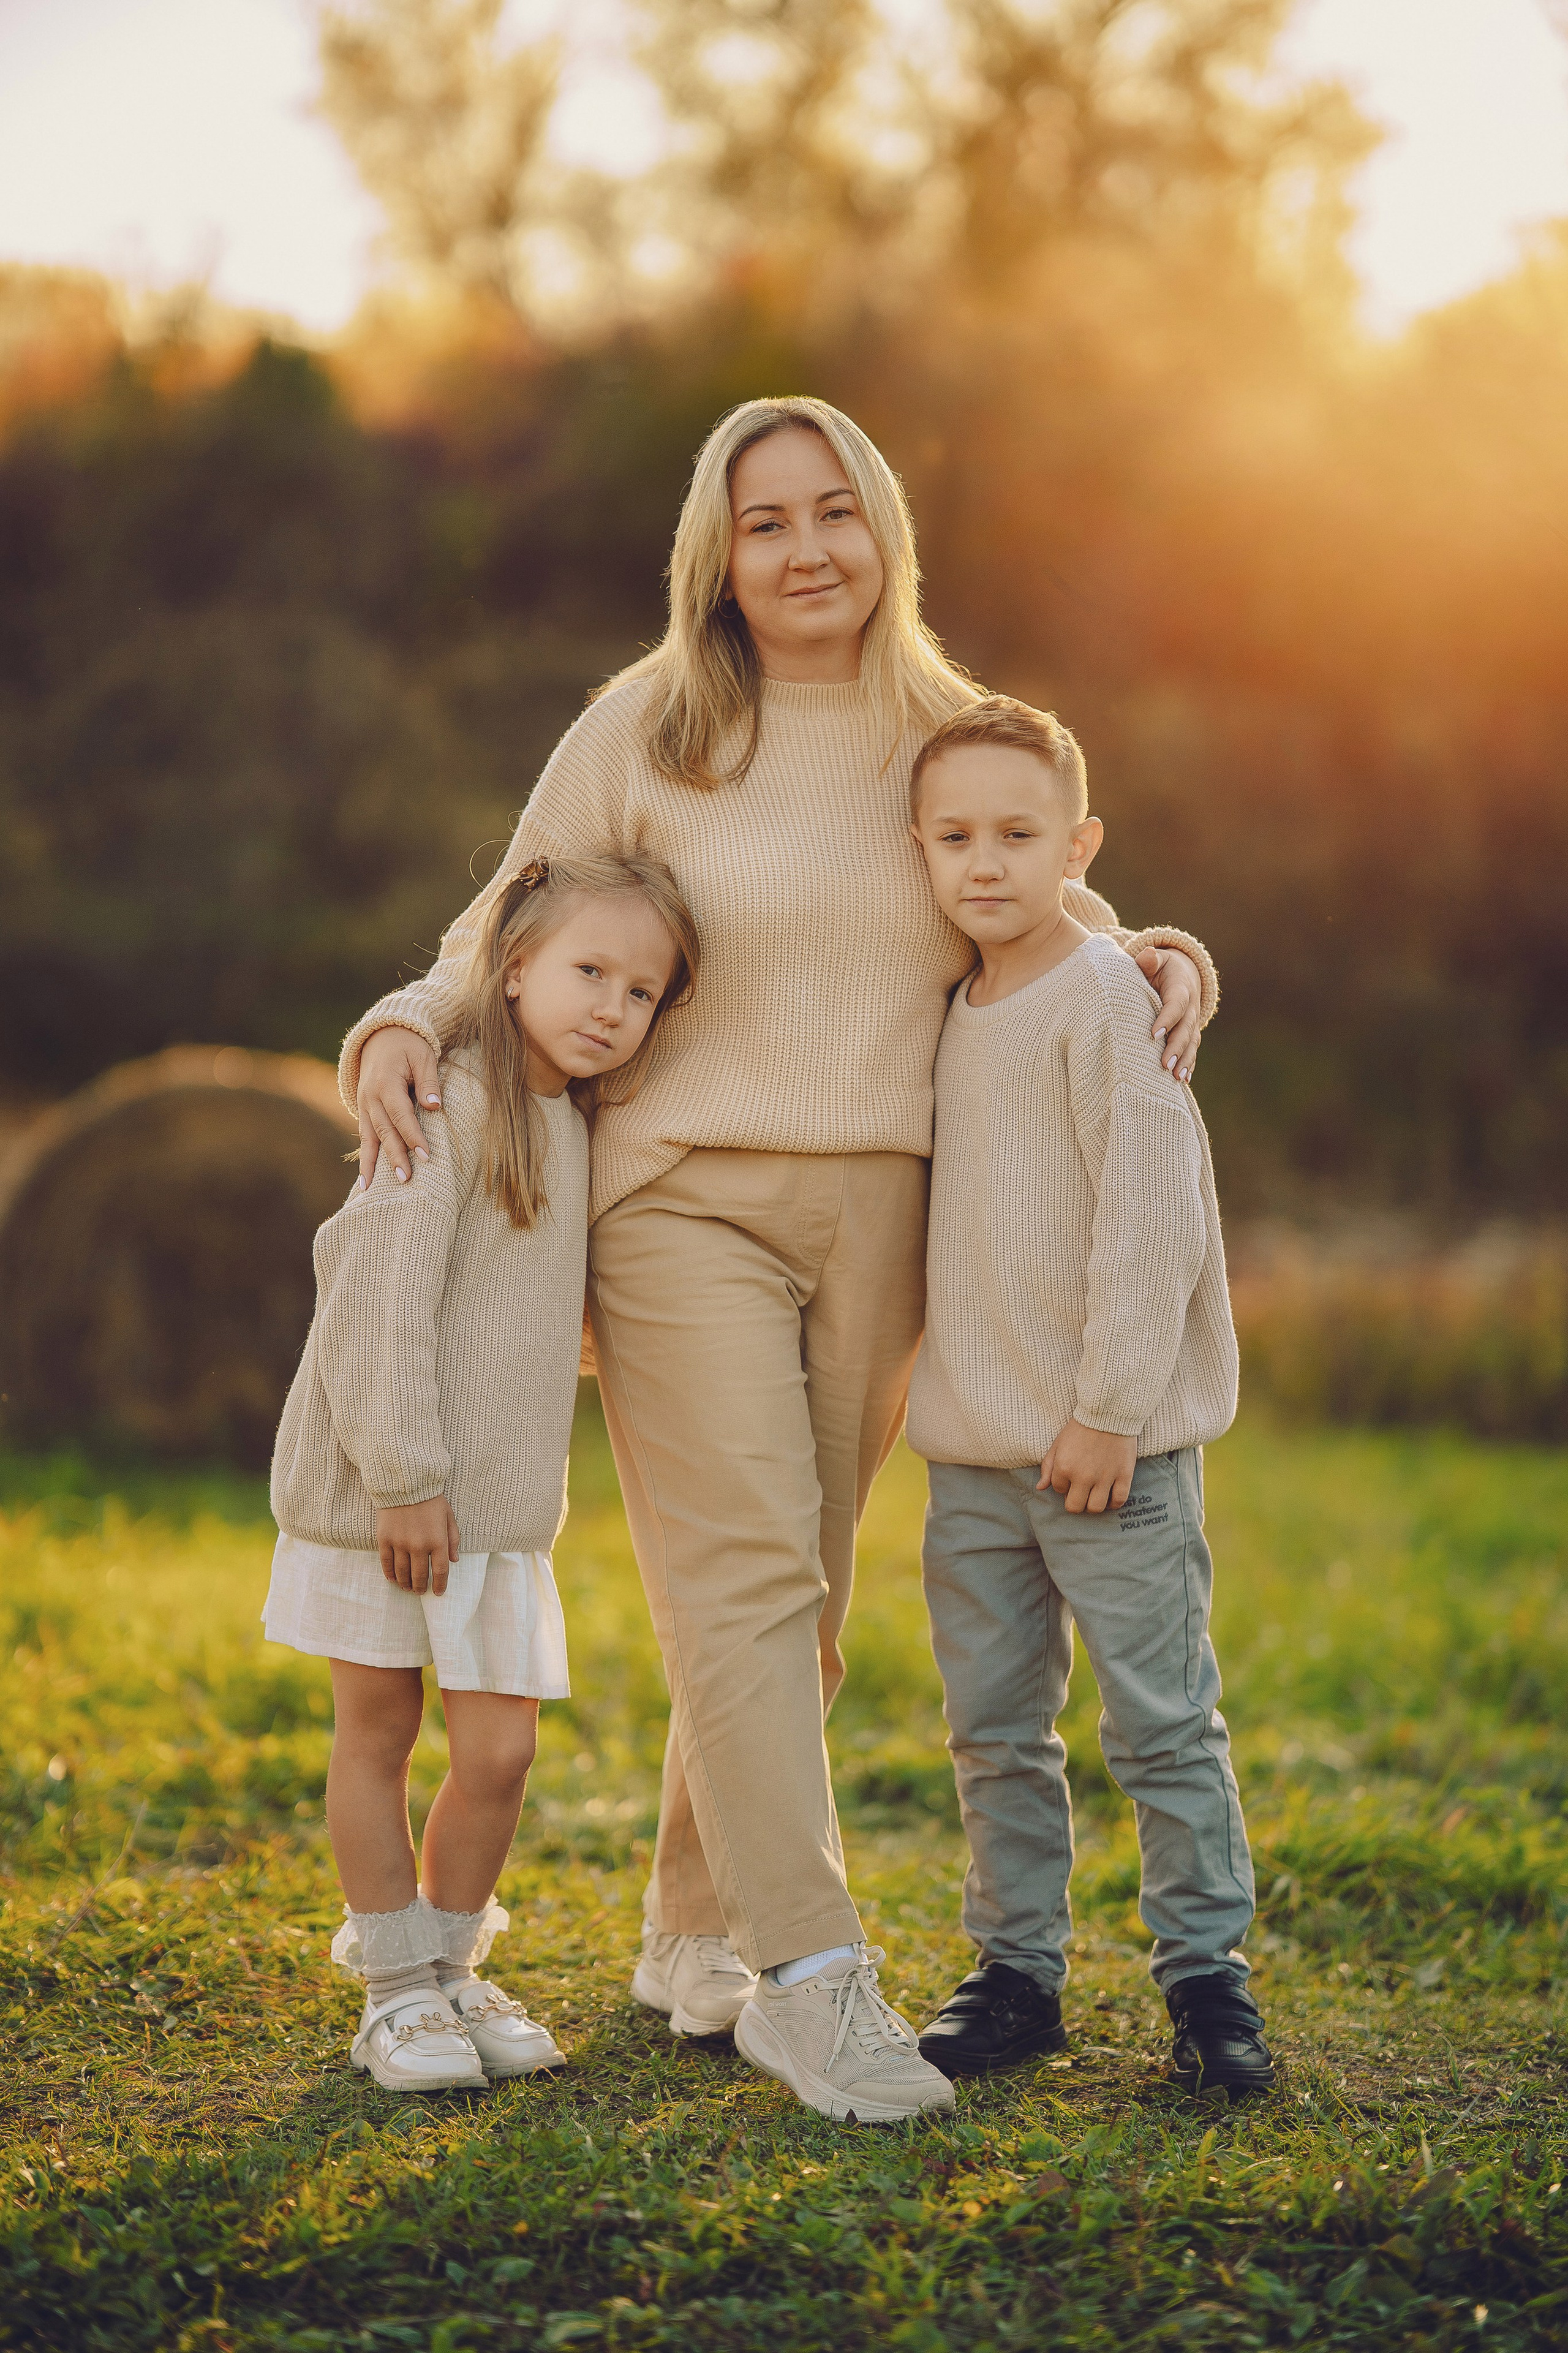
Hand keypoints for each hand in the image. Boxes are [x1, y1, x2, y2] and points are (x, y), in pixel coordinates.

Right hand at [358, 1027, 442, 1189]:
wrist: (382, 1035)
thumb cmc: (409, 1045)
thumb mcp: (423, 1056)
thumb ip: (429, 1081)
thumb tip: (435, 1106)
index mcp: (386, 1082)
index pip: (401, 1114)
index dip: (413, 1136)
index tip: (426, 1156)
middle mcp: (371, 1096)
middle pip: (384, 1130)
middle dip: (394, 1156)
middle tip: (405, 1179)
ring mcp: (364, 1104)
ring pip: (368, 1138)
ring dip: (372, 1164)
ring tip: (370, 1190)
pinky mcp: (363, 1110)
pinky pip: (364, 1137)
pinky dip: (365, 1158)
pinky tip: (365, 1181)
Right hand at [375, 1497, 459, 1593]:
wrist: (406, 1482)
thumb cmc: (431, 1499)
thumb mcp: (449, 1516)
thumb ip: (453, 1539)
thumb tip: (454, 1560)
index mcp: (438, 1540)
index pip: (440, 1571)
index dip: (439, 1585)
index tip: (438, 1592)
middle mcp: (419, 1545)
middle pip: (419, 1575)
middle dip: (420, 1587)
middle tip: (420, 1591)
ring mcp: (400, 1543)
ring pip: (402, 1572)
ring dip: (405, 1583)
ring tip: (407, 1587)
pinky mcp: (385, 1539)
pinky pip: (386, 1562)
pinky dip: (389, 1573)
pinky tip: (392, 1578)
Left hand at [1039, 1420, 1136, 1514]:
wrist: (1108, 1413)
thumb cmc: (1081, 1427)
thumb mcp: (1058, 1443)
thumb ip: (1048, 1467)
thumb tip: (1040, 1488)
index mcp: (1064, 1467)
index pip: (1059, 1490)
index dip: (1063, 1485)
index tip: (1070, 1476)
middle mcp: (1083, 1476)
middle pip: (1075, 1506)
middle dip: (1075, 1502)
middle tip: (1080, 1493)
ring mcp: (1104, 1477)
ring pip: (1095, 1508)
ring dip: (1093, 1505)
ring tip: (1094, 1496)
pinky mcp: (1123, 1475)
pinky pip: (1118, 1500)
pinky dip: (1113, 1503)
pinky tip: (1110, 1496)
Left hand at [1133, 947, 1200, 1083]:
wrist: (1182, 973)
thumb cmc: (1159, 968)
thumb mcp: (1155, 960)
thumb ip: (1149, 960)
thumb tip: (1147, 955)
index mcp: (1181, 987)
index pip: (1175, 1004)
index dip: (1166, 1019)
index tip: (1153, 1034)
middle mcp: (1190, 1007)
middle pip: (1185, 1029)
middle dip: (1176, 1047)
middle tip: (1164, 1064)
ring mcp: (1192, 1022)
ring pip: (1191, 1043)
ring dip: (1184, 1061)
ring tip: (1175, 1077)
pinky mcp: (1191, 1033)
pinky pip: (1191, 1050)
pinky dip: (1188, 1065)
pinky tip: (1182, 1081)